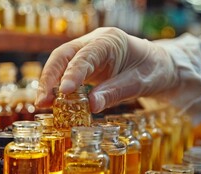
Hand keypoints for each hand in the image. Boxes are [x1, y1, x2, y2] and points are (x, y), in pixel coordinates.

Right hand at [35, 27, 176, 112]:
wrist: (158, 66)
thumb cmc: (153, 70)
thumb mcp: (140, 82)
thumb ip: (116, 92)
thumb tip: (91, 105)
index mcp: (110, 40)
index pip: (85, 55)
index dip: (73, 73)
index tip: (64, 91)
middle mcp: (94, 43)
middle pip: (63, 55)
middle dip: (50, 77)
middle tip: (42, 101)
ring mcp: (87, 53)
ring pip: (60, 64)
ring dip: (49, 84)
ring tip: (42, 104)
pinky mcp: (84, 66)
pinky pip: (65, 74)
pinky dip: (57, 88)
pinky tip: (52, 102)